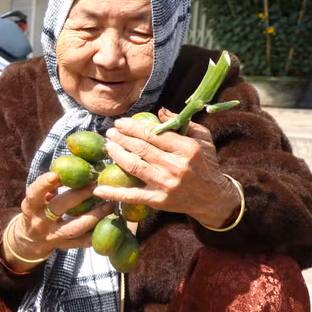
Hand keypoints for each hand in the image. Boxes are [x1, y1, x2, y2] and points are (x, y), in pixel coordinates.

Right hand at [9, 171, 114, 260]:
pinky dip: (96, 233)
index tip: (56, 174)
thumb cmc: (36, 212)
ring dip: (94, 216)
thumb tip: (65, 168)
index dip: (43, 185)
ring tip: (110, 205)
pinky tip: (110, 223)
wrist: (30, 241)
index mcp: (30, 208)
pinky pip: (82, 242)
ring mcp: (53, 236)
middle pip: (58, 208)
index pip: (34, 195)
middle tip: (96, 184)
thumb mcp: (35, 200)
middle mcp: (40, 223)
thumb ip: (48, 187)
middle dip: (78, 196)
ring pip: (74, 227)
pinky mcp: (64, 246)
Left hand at [95, 109, 239, 227]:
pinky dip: (114, 193)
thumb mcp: (203, 139)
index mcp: (187, 149)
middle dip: (122, 138)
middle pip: (142, 149)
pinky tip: (98, 190)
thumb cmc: (206, 164)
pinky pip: (132, 196)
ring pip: (135, 167)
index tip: (120, 123)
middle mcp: (176, 166)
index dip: (134, 127)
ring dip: (117, 155)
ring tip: (108, 145)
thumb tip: (160, 111)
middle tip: (110, 131)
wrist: (212, 197)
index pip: (155, 135)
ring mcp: (166, 184)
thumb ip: (182, 123)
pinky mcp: (158, 200)